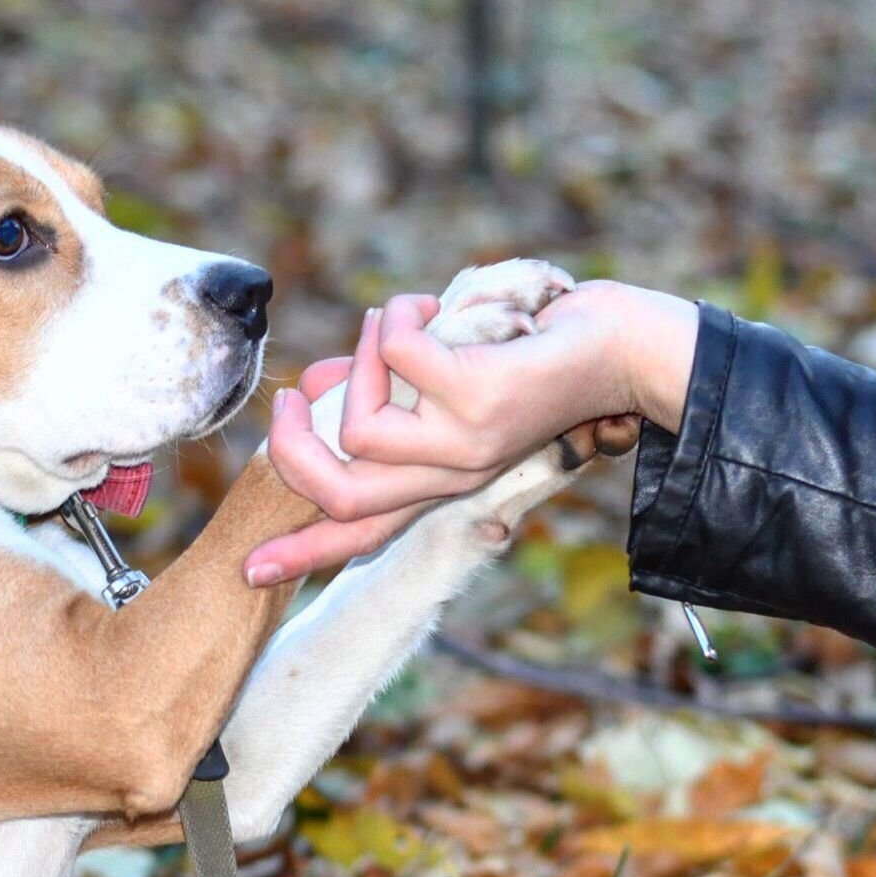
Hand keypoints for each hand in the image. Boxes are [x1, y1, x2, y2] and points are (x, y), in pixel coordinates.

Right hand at [251, 281, 697, 583]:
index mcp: (441, 482)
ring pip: (358, 432)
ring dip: (361, 360)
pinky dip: (398, 320)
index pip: (360, 534)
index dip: (301, 552)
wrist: (626, 349)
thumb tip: (318, 386)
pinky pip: (397, 359)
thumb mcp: (447, 380)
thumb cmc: (535, 354)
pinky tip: (430, 306)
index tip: (249, 571)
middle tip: (289, 401)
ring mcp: (465, 446)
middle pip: (341, 498)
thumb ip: (382, 391)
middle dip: (291, 448)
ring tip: (395, 324)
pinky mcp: (480, 402)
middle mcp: (451, 479)